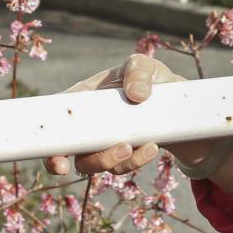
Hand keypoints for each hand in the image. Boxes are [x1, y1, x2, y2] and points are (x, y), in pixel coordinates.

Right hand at [42, 53, 185, 176]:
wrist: (183, 105)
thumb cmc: (153, 79)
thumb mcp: (146, 65)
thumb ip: (138, 71)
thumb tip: (136, 94)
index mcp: (83, 98)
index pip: (57, 118)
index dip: (49, 142)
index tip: (59, 160)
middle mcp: (88, 123)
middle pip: (72, 150)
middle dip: (90, 161)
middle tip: (117, 153)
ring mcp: (104, 141)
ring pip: (95, 163)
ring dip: (116, 161)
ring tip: (142, 146)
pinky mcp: (123, 155)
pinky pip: (120, 167)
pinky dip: (135, 161)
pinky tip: (152, 147)